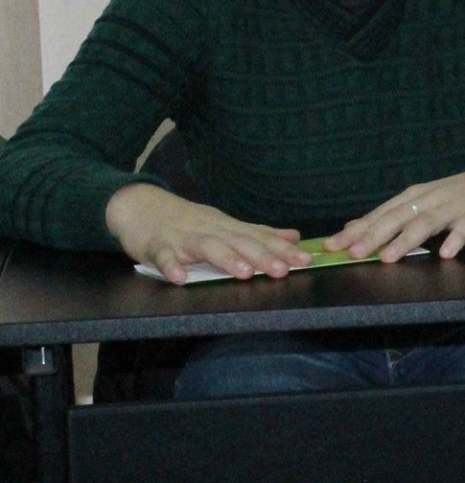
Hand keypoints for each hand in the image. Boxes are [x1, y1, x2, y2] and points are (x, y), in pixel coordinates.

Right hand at [105, 182, 308, 283]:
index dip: (283, 249)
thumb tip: (294, 237)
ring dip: (226, 259)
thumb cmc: (187, 221)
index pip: (260, 238)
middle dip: (263, 256)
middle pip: (239, 241)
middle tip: (283, 270)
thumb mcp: (225, 225)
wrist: (140, 205)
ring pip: (207, 247)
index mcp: (228, 228)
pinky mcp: (156, 246)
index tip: (306, 260)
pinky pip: (163, 256)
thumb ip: (258, 233)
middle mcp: (210, 230)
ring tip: (244, 273)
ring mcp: (183, 238)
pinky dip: (171, 266)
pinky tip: (180, 278)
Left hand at [323, 169, 464, 262]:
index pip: (379, 214)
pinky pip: (464, 228)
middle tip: (354, 253)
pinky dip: (454, 239)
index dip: (355, 230)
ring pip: (426, 223)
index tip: (332, 245)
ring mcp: (451, 206)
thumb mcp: (417, 205)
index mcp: (410, 198)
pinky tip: (445, 254)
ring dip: (406, 239)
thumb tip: (351, 227)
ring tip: (389, 257)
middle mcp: (427, 200)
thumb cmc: (450, 200)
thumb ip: (388, 216)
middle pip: (398, 217)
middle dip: (374, 235)